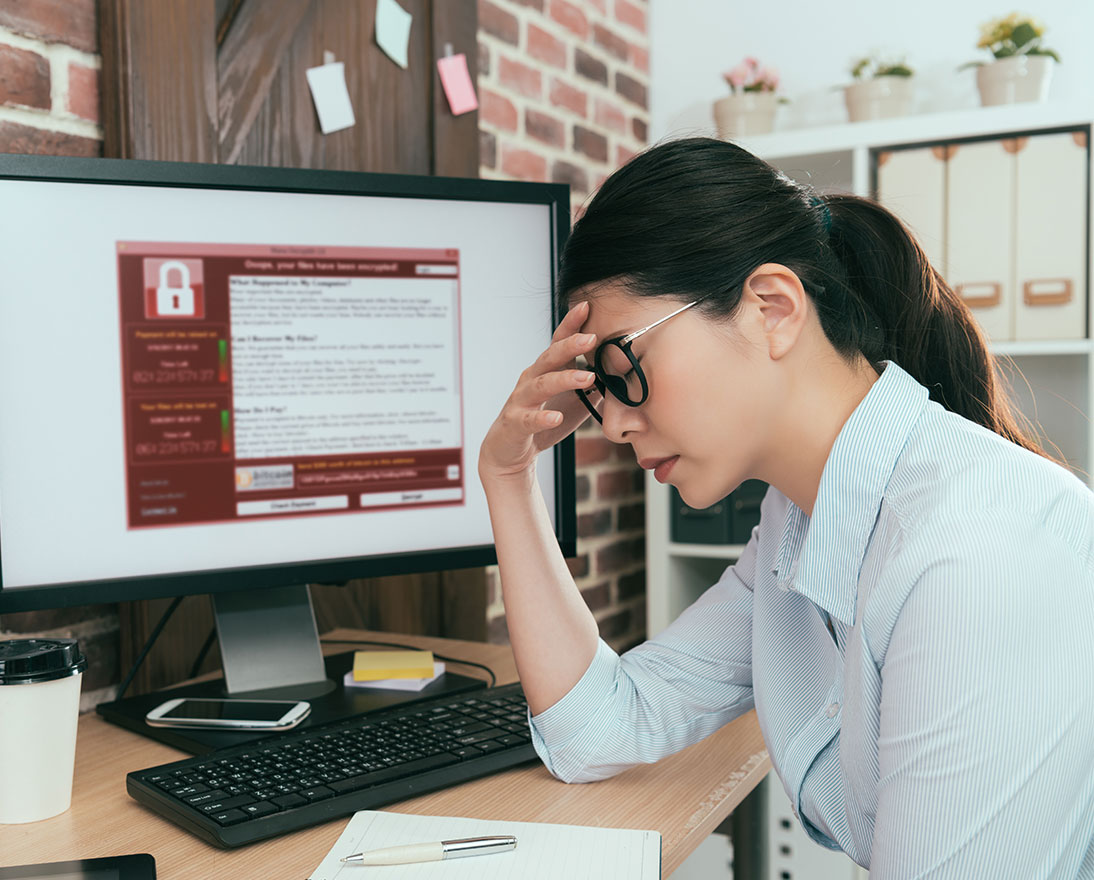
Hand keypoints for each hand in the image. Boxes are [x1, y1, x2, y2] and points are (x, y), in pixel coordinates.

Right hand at [478, 300, 599, 480]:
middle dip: (570, 345)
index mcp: (546, 370)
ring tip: (587, 377)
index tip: (588, 306)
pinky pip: (528, 420)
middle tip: (592, 337)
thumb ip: (594, 385)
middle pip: (550, 357)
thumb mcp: (574, 400)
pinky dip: (542, 418)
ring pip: (540, 385)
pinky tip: (556, 417)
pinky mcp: (514, 424)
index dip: (572, 324)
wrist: (510, 452)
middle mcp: (531, 379)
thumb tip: (625, 373)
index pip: (558, 342)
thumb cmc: (545, 419)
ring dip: (564, 380)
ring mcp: (521, 401)